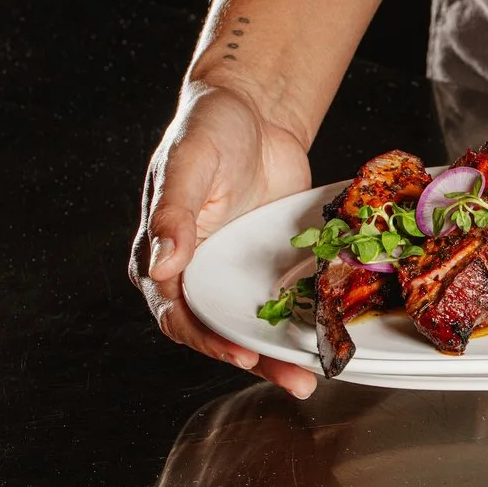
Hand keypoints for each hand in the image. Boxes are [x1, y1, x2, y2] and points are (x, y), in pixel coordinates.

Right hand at [131, 79, 320, 396]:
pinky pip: (282, 299)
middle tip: (294, 379)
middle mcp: (196, 272)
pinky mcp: (266, 263)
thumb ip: (174, 213)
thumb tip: (162, 266)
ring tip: (311, 375)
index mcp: (160, 255)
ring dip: (278, 352)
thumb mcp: (188, 163)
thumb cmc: (208, 127)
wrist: (255, 107)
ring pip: (251, 322)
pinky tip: (327, 337)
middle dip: (253, 358)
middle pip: (217, 329)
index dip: (206, 339)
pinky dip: (300, 320)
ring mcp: (232, 270)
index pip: (177, 313)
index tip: (239, 353)